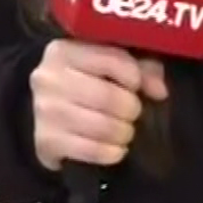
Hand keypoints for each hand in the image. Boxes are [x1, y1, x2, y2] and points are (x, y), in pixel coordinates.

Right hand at [29, 40, 167, 170]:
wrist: (49, 114)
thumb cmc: (84, 82)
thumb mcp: (108, 64)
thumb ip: (140, 67)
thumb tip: (159, 90)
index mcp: (62, 50)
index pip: (111, 59)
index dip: (134, 76)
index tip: (136, 85)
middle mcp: (47, 77)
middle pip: (108, 97)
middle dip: (130, 108)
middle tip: (131, 113)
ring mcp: (44, 111)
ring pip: (103, 126)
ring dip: (124, 132)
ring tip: (124, 131)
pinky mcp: (46, 141)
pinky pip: (92, 150)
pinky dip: (112, 152)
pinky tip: (115, 149)